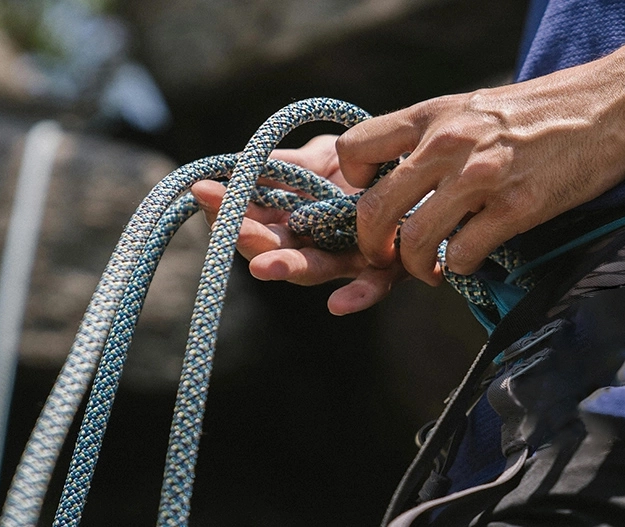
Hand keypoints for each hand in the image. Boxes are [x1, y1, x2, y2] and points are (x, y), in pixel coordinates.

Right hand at [191, 134, 407, 314]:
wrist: (420, 164)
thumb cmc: (364, 165)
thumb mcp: (320, 159)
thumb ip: (285, 168)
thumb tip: (237, 167)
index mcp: (295, 223)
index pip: (255, 223)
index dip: (229, 212)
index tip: (204, 192)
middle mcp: (319, 246)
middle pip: (279, 249)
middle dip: (252, 241)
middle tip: (230, 230)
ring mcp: (352, 259)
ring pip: (315, 269)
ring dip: (288, 268)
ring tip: (264, 267)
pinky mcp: (392, 266)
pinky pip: (374, 285)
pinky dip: (358, 297)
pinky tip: (338, 306)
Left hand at [335, 63, 624, 284]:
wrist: (612, 105)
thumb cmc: (546, 110)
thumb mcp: (476, 107)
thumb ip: (437, 136)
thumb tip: (406, 173)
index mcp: (433, 115)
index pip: (355, 149)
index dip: (351, 186)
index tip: (370, 203)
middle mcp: (447, 143)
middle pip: (374, 209)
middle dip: (372, 246)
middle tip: (386, 258)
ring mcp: (480, 176)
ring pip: (415, 240)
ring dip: (417, 266)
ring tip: (432, 270)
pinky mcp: (516, 207)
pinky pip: (465, 253)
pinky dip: (461, 267)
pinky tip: (470, 261)